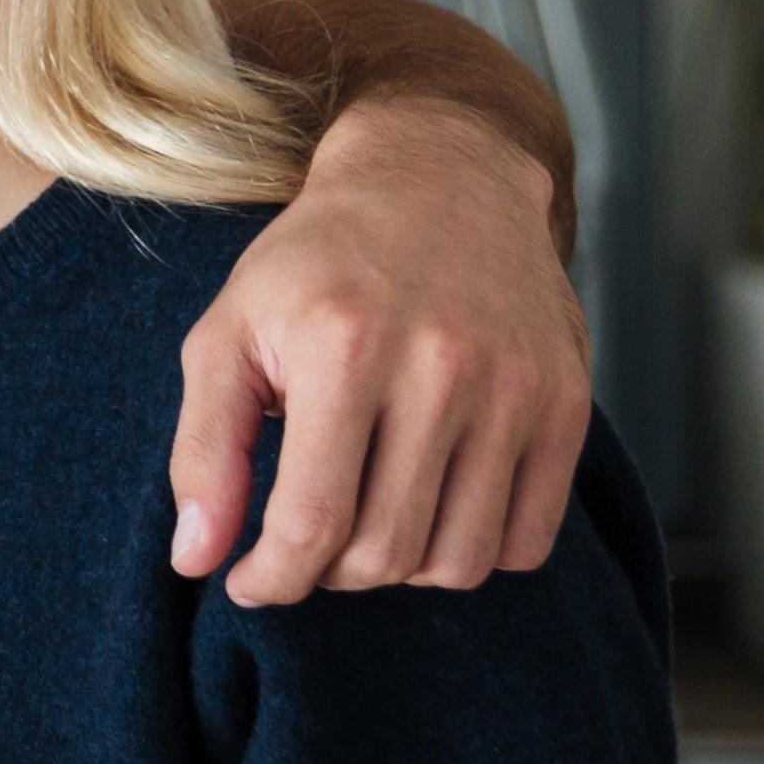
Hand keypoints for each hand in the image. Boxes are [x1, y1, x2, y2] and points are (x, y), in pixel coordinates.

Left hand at [171, 94, 589, 605]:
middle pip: (386, 553)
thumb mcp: (227, 335)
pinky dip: (476, 552)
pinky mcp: (567, 401)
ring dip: (402, 570)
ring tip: (368, 523)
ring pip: (460, 561)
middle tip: (308, 542)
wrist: (440, 179)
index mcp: (343, 350)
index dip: (271, 579)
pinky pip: (528, 539)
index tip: (248, 584)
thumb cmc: (315, 266)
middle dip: (329, 575)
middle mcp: (440, 369)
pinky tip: (434, 509)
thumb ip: (204, 451)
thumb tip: (195, 560)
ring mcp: (515, 387)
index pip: (313, 523)